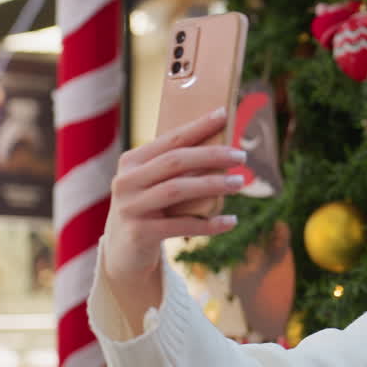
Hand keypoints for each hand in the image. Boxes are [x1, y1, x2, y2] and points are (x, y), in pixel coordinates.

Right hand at [102, 108, 244, 291]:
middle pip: (175, 161)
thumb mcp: (156, 185)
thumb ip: (179, 168)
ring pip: (177, 190)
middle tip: (242, 155)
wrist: (124, 253)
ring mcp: (130, 207)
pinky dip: (209, 224)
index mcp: (131, 161)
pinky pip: (181, 225)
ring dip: (213, 185)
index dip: (198, 126)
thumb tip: (224, 149)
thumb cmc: (151, 210)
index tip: (224, 114)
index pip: (170, 139)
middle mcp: (126, 181)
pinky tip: (231, 221)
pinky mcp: (139, 233)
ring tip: (240, 182)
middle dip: (211, 155)